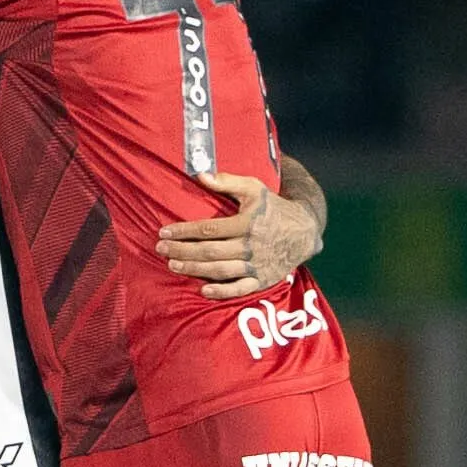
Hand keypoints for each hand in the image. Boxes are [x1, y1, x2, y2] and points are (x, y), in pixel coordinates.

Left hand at [156, 171, 321, 299]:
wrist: (305, 230)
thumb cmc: (274, 207)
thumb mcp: (254, 188)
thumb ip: (227, 182)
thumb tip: (200, 175)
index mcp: (247, 223)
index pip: (208, 229)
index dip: (184, 231)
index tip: (164, 232)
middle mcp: (251, 246)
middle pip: (209, 251)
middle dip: (182, 251)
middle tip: (161, 250)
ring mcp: (257, 264)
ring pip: (220, 270)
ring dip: (194, 269)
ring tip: (173, 266)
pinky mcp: (263, 279)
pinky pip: (240, 289)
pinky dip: (222, 291)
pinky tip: (203, 290)